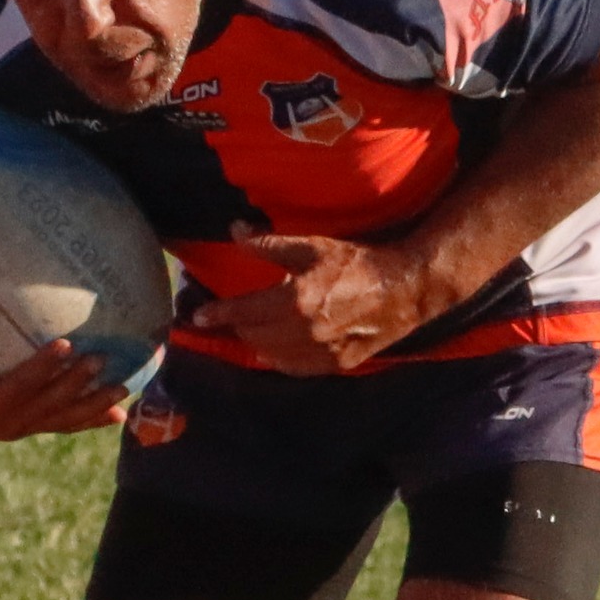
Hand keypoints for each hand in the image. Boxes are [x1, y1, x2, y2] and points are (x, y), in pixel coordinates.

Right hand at [0, 325, 126, 440]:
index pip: (19, 387)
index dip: (42, 368)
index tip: (65, 344)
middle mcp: (7, 425)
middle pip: (49, 404)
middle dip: (77, 383)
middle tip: (102, 358)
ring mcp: (22, 428)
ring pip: (63, 419)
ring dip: (94, 405)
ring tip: (124, 389)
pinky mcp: (30, 426)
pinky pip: (64, 425)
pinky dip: (90, 420)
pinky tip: (118, 415)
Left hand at [187, 229, 430, 374]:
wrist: (401, 289)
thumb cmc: (356, 262)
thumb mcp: (311, 247)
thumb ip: (269, 244)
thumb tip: (235, 231)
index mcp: (294, 300)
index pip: (242, 312)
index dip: (217, 315)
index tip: (197, 317)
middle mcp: (303, 331)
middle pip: (252, 336)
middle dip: (238, 326)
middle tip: (234, 316)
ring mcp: (319, 352)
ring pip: (270, 355)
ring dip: (257, 342)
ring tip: (255, 329)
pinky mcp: (334, 365)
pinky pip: (293, 368)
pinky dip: (280, 358)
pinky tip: (279, 346)